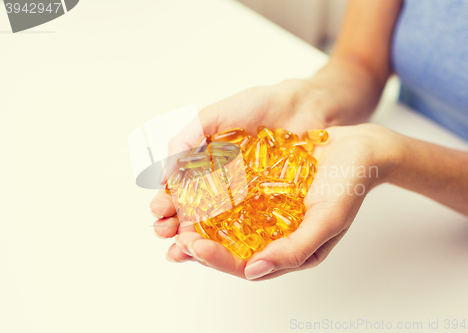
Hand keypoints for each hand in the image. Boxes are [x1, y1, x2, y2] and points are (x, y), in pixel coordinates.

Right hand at [151, 78, 339, 236]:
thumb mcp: (215, 116)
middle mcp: (225, 185)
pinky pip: (251, 225)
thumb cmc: (260, 106)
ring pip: (219, 225)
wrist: (303, 105)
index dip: (168, 203)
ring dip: (199, 238)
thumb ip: (187, 140)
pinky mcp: (271, 205)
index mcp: (207, 165)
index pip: (181, 190)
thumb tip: (161, 175)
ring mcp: (247, 197)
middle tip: (165, 232)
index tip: (158, 211)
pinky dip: (234, 238)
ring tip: (185, 246)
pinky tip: (220, 247)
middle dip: (178, 225)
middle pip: (196, 213)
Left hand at [164, 123, 404, 278]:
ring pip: (224, 225)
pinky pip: (231, 196)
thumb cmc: (349, 186)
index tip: (191, 245)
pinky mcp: (261, 189)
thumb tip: (254, 270)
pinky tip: (190, 189)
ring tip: (169, 215)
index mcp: (288, 250)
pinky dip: (209, 195)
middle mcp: (273, 235)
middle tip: (169, 233)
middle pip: (228, 248)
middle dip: (196, 243)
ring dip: (196, 221)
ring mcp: (266, 212)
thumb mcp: (328, 220)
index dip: (216, 259)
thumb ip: (295, 251)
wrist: (360, 149)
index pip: (244, 265)